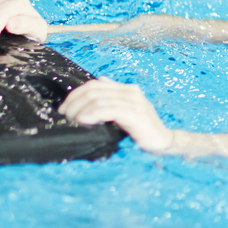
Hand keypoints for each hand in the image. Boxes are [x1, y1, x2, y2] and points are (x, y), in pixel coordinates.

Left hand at [59, 78, 175, 153]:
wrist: (163, 143)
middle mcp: (130, 92)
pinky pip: (108, 110)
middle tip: (65, 116)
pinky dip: (93, 114)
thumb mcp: (125, 112)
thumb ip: (112, 99)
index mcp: (126, 89)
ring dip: (80, 109)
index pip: (94, 85)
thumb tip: (95, 86)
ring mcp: (134, 102)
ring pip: (98, 99)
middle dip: (74, 102)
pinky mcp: (135, 114)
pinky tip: (84, 121)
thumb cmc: (142, 131)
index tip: (64, 108)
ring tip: (72, 121)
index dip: (75, 94)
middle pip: (93, 90)